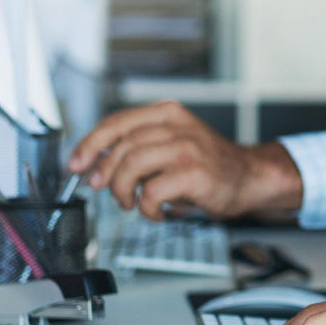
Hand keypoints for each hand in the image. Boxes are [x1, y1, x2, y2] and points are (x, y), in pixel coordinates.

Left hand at [67, 101, 301, 221]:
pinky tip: (156, 210)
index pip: (116, 122)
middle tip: (103, 189)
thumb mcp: (171, 144)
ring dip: (123, 190)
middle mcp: (177, 126)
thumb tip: (95, 164)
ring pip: (132, 165)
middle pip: (122, 146)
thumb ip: (138, 147)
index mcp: (167, 114)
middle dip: (105, 172)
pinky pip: (153, 191)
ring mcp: (187, 148)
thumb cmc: (207, 164)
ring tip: (131, 202)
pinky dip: (147, 207)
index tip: (76, 164)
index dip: (90, 144)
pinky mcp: (195, 174)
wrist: (249, 176)